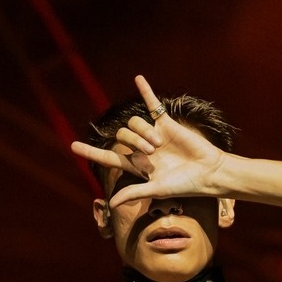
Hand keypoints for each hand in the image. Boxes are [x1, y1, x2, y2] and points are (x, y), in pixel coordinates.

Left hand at [70, 75, 229, 203]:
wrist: (208, 171)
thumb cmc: (184, 185)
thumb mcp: (157, 190)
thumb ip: (134, 193)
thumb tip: (111, 203)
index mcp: (137, 166)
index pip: (108, 158)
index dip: (91, 152)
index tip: (73, 146)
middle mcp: (142, 149)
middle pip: (122, 137)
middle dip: (134, 143)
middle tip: (152, 152)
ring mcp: (154, 134)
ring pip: (135, 123)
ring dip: (144, 132)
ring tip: (159, 144)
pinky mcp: (166, 123)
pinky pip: (153, 105)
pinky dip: (146, 92)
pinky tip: (138, 78)